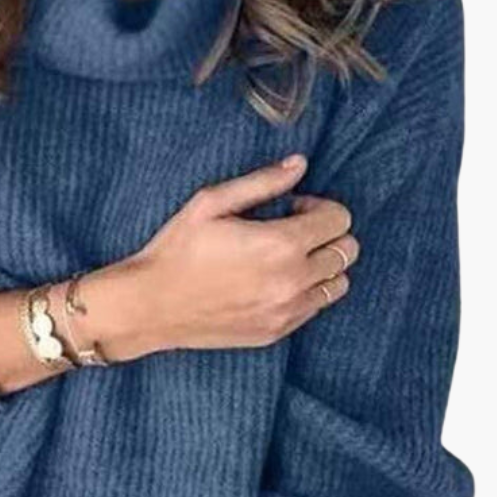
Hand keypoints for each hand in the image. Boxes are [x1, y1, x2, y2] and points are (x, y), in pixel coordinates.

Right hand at [126, 155, 359, 352]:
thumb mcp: (211, 203)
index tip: (292, 207)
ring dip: (322, 265)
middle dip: (325, 233)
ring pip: (338, 284)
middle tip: (291, 230)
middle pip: (346, 251)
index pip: (339, 220)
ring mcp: (287, 311)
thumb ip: (262, 182)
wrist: (151, 306)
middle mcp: (292, 281)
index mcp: (280, 244)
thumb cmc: (177, 250)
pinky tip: (274, 281)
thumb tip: (300, 164)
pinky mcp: (277, 332)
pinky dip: (307, 291)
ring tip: (287, 258)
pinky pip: (315, 308)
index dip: (318, 206)